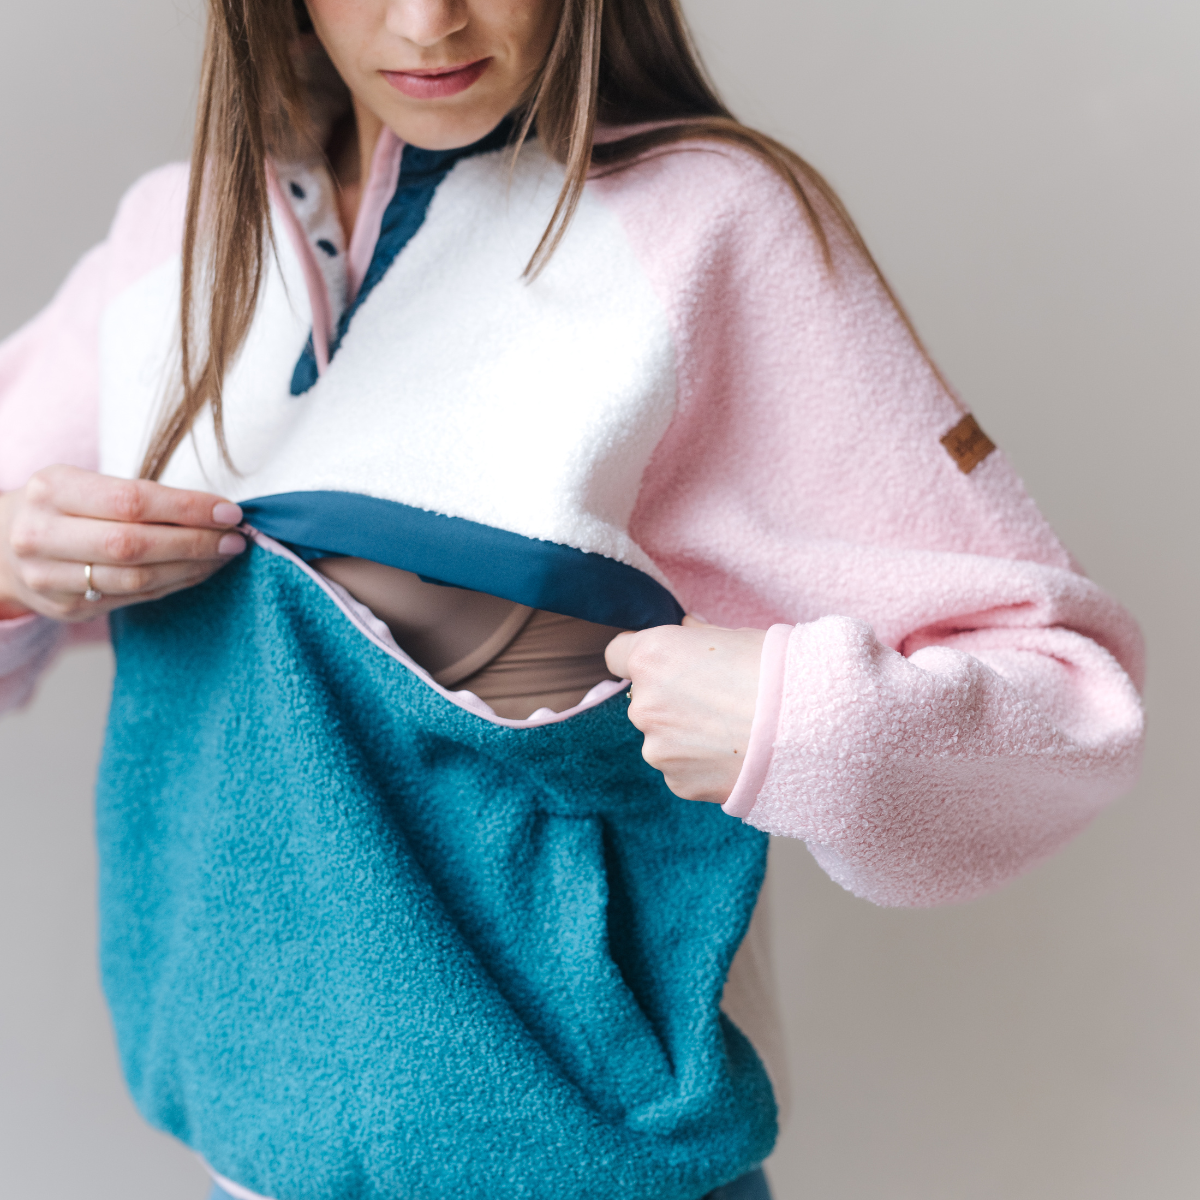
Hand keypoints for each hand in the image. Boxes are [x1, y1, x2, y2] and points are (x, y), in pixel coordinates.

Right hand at [0, 465, 246, 622]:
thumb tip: (215, 510)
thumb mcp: (82, 483)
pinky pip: (134, 597)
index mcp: (51, 490)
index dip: (186, 508)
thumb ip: (137, 495)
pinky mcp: (67, 608)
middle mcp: (42, 535)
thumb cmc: (60, 506)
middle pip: (134, 544)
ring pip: (137, 578)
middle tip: (235, 538)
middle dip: (195, 542)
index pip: (131, 500)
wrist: (2, 545)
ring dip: (192, 567)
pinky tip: (199, 571)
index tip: (229, 511)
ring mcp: (50, 578)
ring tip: (224, 555)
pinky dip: (175, 584)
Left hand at [605, 615, 765, 803]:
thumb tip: (688, 631)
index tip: (665, 663)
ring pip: (662, 737)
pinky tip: (736, 754)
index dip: (643, 657)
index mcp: (652, 657)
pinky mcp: (677, 782)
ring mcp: (657, 748)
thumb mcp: (737, 637)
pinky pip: (681, 768)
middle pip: (644, 698)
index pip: (618, 653)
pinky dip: (701, 763)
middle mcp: (644, 703)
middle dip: (671, 699)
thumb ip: (699, 637)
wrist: (812, 730)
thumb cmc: (779, 672)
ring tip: (734, 731)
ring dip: (686, 735)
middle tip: (718, 700)